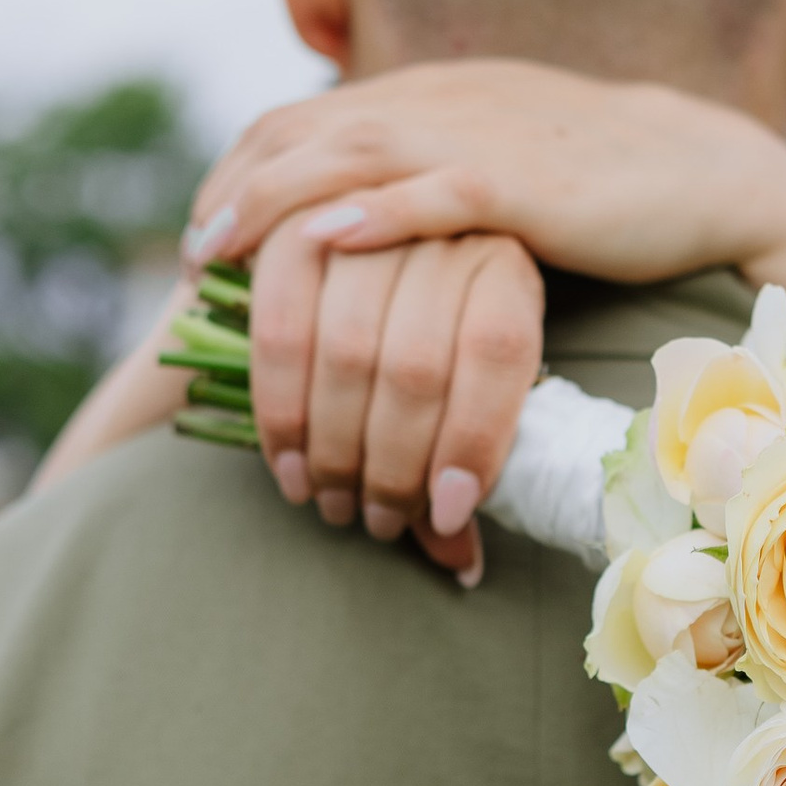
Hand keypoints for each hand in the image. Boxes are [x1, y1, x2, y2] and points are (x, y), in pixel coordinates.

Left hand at [189, 61, 785, 309]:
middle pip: (305, 131)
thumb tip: (344, 225)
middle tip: (192, 251)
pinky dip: (375, 212)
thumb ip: (419, 174)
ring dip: (274, 202)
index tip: (203, 225)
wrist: (699, 170)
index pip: (302, 118)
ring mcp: (478, 140)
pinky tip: (326, 238)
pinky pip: (436, 194)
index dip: (241, 168)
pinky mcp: (524, 187)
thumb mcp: (488, 158)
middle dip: (238, 189)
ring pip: (351, 155)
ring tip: (220, 249)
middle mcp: (437, 105)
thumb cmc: (593, 181)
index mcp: (424, 97)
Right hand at [247, 219, 545, 580]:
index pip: (497, 352)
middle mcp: (442, 229)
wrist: (368, 242)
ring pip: (345, 351)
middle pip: (415, 364)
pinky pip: (278, 327)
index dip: (471, 440)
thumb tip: (461, 567)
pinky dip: (279, 411)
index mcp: (506, 264)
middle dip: (390, 465)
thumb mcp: (468, 386)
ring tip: (332, 503)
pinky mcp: (292, 225)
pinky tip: (288, 467)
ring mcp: (364, 218)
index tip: (445, 514)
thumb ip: (462, 463)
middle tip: (375, 522)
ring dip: (333, 448)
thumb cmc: (432, 340)